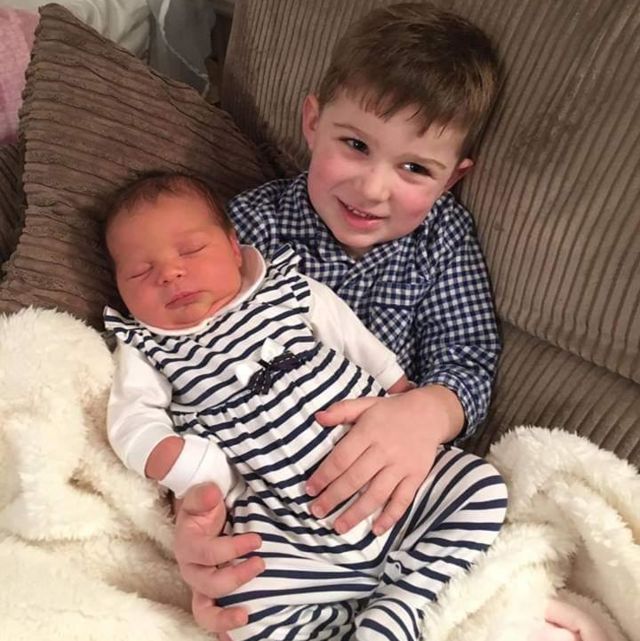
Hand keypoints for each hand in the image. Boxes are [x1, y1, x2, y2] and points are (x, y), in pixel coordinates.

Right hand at [174, 483, 263, 634]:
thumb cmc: (204, 508)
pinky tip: (236, 636)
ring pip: (204, 611)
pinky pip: (212, 617)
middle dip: (236, 578)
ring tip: (245, 616)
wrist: (200, 516)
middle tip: (261, 564)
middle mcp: (192, 570)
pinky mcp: (209, 595)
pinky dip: (223, 630)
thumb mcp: (202, 497)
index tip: (257, 540)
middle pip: (209, 585)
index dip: (233, 548)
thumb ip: (204, 495)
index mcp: (188, 546)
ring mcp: (200, 586)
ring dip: (223, 617)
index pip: (209, 553)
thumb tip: (212, 493)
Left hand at [307, 385, 463, 535]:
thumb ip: (341, 410)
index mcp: (369, 431)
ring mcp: (402, 466)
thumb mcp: (365, 404)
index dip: (324, 475)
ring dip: (356, 513)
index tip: (310, 490)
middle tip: (317, 512)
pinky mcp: (416, 476)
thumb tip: (318, 418)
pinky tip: (376, 530)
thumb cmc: (391, 411)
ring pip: (376, 494)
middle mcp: (385, 450)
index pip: (342, 458)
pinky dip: (390, 517)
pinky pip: (403, 500)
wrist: (430, 413)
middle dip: (334, 498)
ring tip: (339, 527)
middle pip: (355, 479)